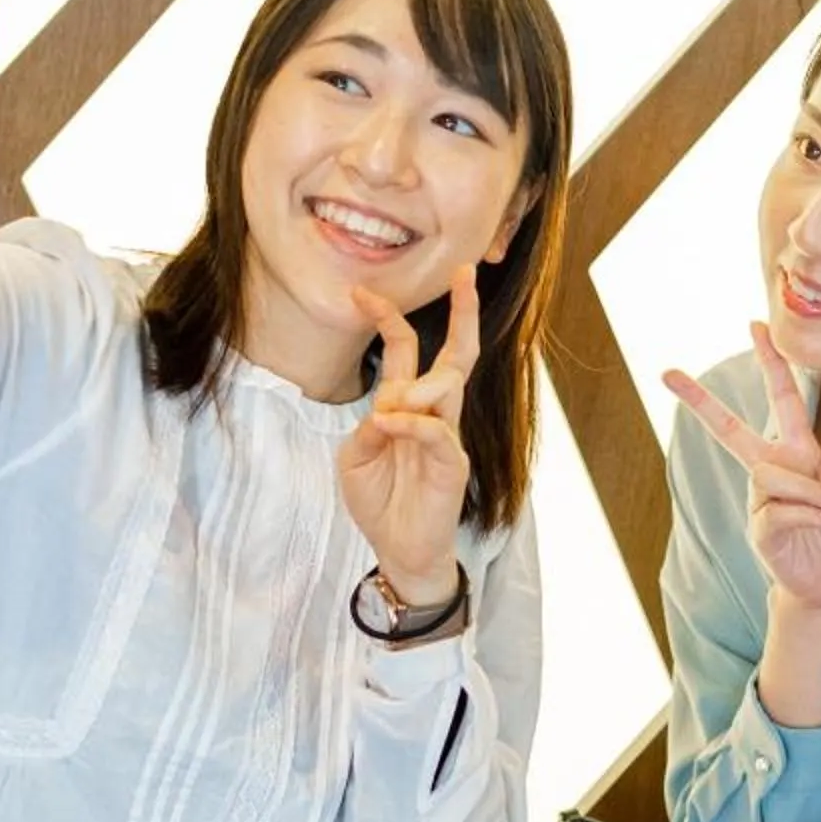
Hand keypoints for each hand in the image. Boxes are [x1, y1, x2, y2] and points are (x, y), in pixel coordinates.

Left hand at [339, 267, 480, 607]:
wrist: (399, 549)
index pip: (406, 350)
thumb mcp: (356, 458)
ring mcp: (447, 437)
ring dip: (421, 384)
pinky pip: (437, 433)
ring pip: (450, 386)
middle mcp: (433, 414)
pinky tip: (390, 425)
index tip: (359, 291)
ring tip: (393, 405)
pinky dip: (412, 424)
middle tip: (464, 272)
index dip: (387, 318)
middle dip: (463, 311)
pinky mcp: (453, 465)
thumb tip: (387, 409)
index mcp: (406, 405)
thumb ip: (368, 429)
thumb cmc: (380, 501)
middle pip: (456, 353)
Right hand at [664, 324, 820, 612]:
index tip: (755, 325)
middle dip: (699, 401)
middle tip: (666, 373)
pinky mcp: (759, 527)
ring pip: (771, 474)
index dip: (771, 362)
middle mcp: (772, 468)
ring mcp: (760, 498)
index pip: (783, 399)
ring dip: (809, 488)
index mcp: (797, 451)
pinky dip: (811, 513)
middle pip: (729, 429)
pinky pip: (780, 509)